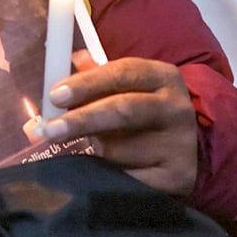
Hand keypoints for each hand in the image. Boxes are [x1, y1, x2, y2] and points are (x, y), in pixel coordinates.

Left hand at [42, 50, 197, 195]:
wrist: (186, 154)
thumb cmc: (147, 115)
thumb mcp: (131, 89)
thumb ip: (100, 75)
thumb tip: (73, 58)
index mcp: (165, 76)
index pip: (123, 73)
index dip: (87, 83)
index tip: (55, 95)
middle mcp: (177, 107)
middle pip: (124, 109)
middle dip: (83, 119)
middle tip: (50, 129)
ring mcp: (180, 144)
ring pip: (122, 148)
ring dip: (95, 149)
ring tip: (87, 148)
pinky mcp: (177, 177)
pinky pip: (129, 178)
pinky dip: (108, 175)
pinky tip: (102, 172)